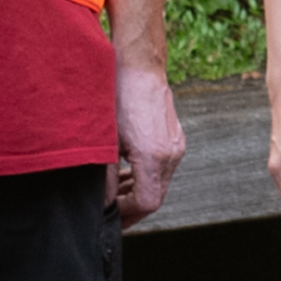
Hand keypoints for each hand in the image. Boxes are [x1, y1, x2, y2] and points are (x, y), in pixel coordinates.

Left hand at [109, 57, 187, 224]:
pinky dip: (146, 178)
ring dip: (139, 193)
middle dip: (132, 208)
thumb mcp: (106, 140)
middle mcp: (170, 154)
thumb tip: (103, 202)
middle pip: (156, 198)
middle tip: (111, 214)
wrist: (139, 67)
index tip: (109, 213)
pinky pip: (163, 170)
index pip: (146, 203)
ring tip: (116, 196)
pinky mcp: (175, 140)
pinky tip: (127, 175)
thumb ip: (106, 176)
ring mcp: (176, 147)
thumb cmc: (118, 97)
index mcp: (154, 156)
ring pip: (160, 185)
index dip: (126, 213)